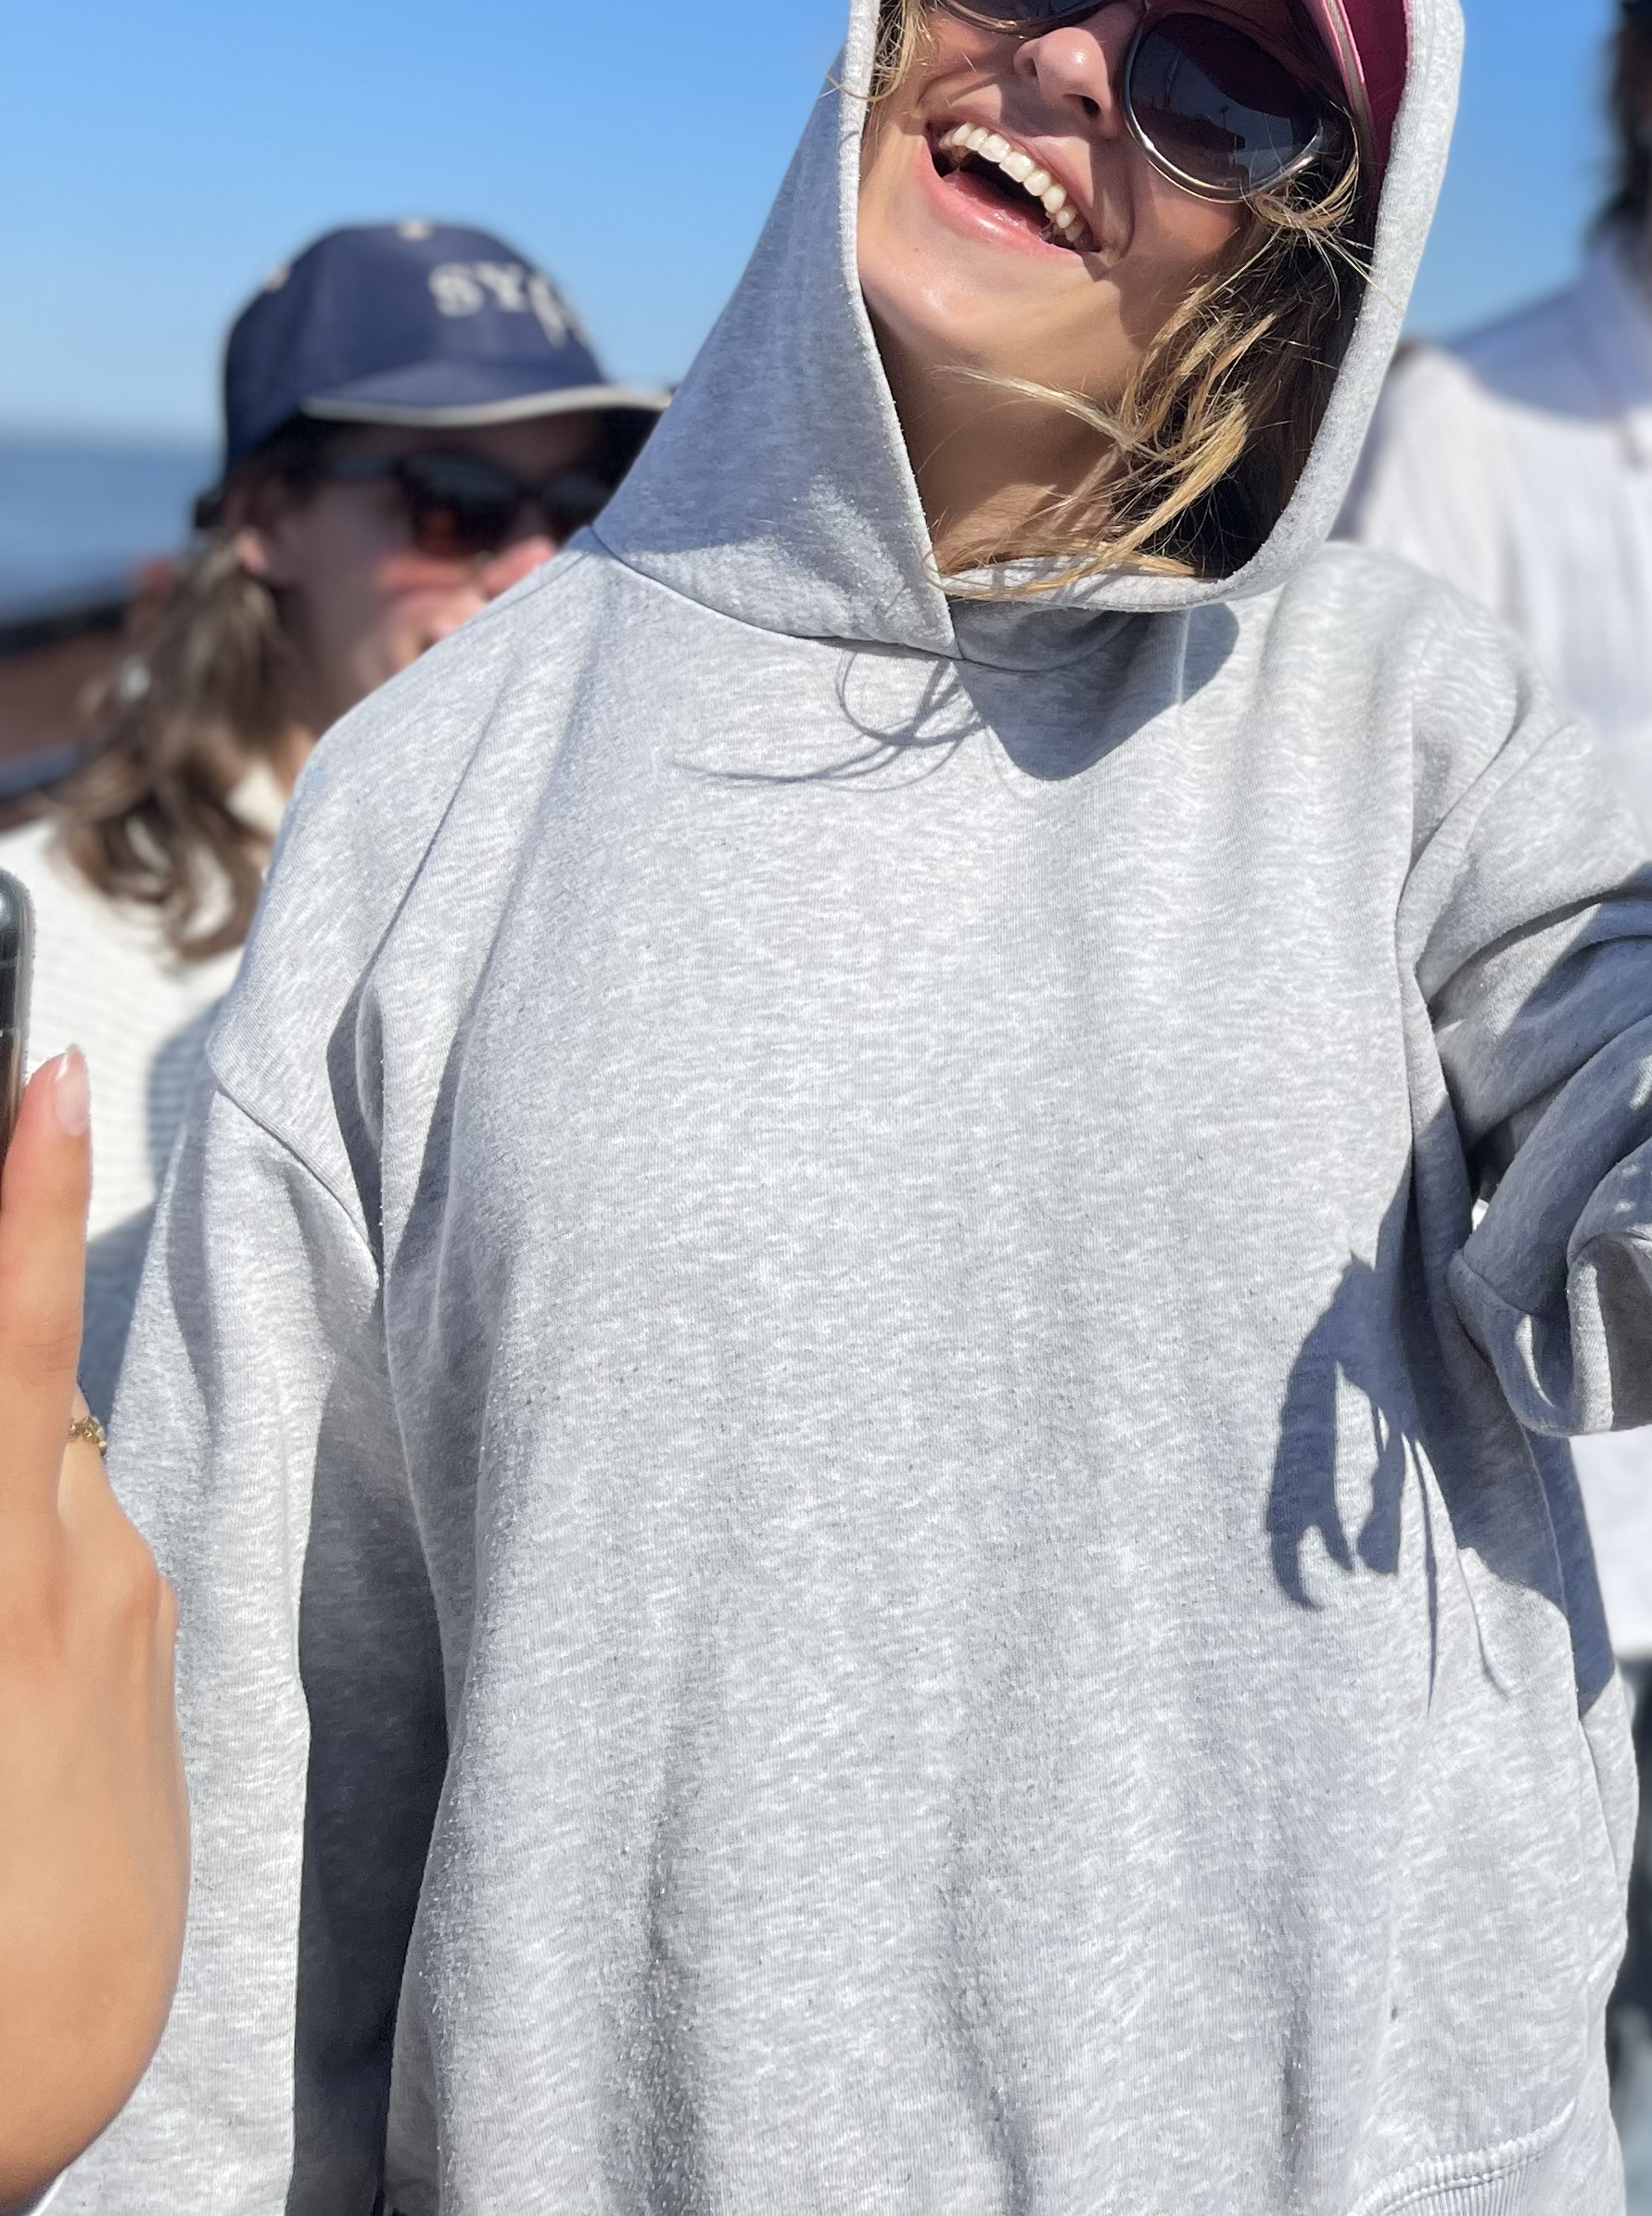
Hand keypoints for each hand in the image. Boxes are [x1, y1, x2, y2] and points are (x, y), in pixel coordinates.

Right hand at [0, 1051, 187, 2202]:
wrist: (37, 2070)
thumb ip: (20, 1479)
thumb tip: (32, 1424)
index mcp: (1, 1581)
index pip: (10, 1350)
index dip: (21, 1202)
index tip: (51, 1072)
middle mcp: (71, 1575)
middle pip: (20, 1414)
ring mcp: (120, 1622)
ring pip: (43, 1492)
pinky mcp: (145, 1669)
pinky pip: (74, 1568)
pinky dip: (19, 1570)